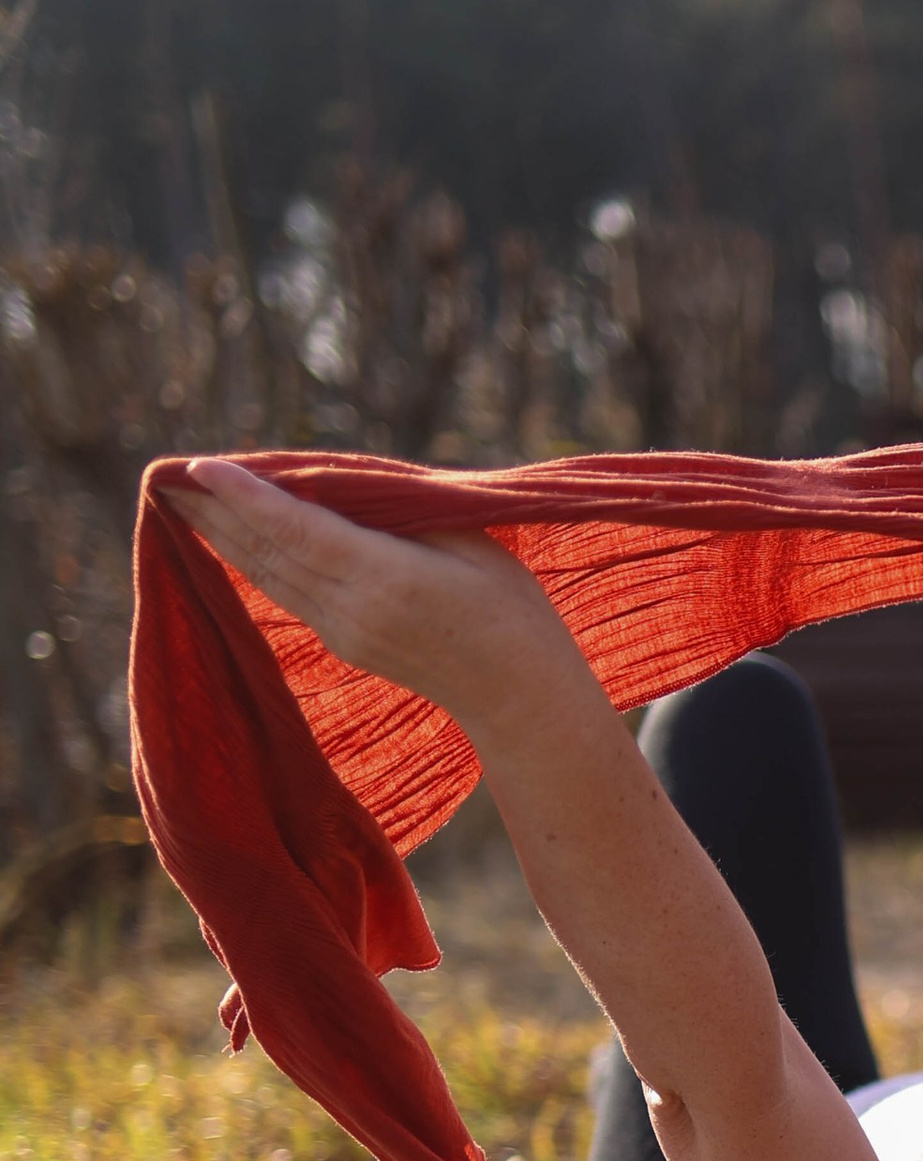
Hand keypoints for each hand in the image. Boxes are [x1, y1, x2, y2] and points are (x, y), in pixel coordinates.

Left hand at [165, 461, 572, 727]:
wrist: (518, 693)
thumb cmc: (510, 606)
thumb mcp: (468, 540)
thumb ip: (399, 511)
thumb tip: (333, 485)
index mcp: (386, 580)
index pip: (298, 529)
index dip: (245, 497)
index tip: (198, 467)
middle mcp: (353, 611)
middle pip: (268, 552)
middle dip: (215, 512)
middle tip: (164, 475)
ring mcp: (344, 633)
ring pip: (270, 575)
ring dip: (223, 536)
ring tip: (182, 502)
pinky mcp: (343, 643)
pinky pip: (287, 592)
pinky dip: (254, 559)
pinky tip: (232, 540)